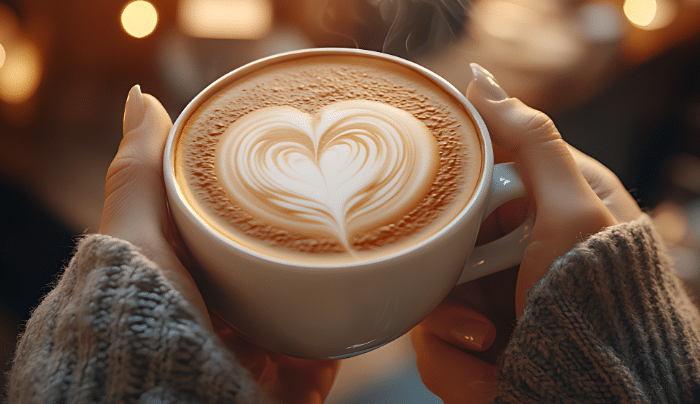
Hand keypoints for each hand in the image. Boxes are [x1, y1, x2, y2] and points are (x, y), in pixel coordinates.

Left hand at [98, 85, 338, 403]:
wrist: (167, 395)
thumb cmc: (140, 313)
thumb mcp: (136, 230)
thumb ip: (140, 170)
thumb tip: (139, 96)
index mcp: (190, 278)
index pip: (229, 228)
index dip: (258, 199)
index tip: (286, 165)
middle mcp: (225, 316)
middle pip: (275, 267)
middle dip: (304, 237)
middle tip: (337, 197)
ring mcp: (261, 353)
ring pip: (308, 309)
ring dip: (334, 281)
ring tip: (365, 239)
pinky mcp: (292, 383)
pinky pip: (332, 353)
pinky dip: (350, 330)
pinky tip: (370, 298)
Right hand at [411, 64, 642, 402]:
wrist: (596, 400)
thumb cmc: (598, 302)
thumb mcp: (572, 212)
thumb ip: (532, 141)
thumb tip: (481, 80)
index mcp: (545, 209)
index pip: (479, 175)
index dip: (453, 191)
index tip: (443, 208)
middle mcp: (515, 252)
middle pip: (442, 241)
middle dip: (447, 275)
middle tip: (472, 293)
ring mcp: (492, 300)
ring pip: (428, 296)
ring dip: (451, 329)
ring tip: (489, 343)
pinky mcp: (474, 344)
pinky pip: (434, 344)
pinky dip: (455, 364)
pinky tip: (489, 370)